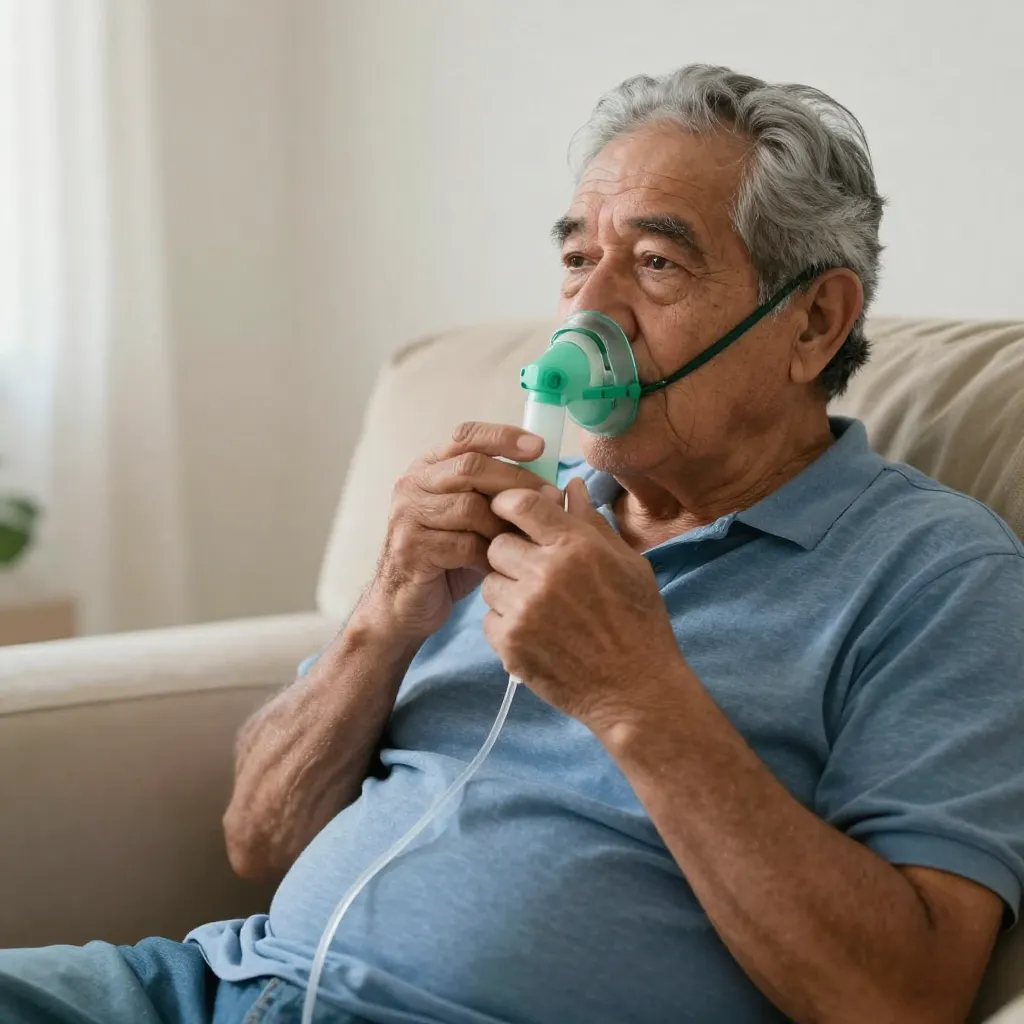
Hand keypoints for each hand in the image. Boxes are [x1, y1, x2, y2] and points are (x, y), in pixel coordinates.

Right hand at [360, 421, 561, 643]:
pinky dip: (490, 555)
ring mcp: (408, 515)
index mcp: (428, 468)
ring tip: (524, 541)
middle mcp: (412, 484)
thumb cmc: (448, 558)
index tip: (539, 447)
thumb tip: (553, 484)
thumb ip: (497, 495)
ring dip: (504, 525)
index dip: (504, 436)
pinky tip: (500, 566)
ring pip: (469, 507)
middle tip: (551, 498)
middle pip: (470, 467)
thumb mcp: (472, 519)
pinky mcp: (412, 548)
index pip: (466, 436)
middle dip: (517, 481)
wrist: (405, 604)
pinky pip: (463, 544)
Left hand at [482, 477, 684, 729]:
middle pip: (497, 544)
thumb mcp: (627, 563)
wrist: (636, 689)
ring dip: (508, 590)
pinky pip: (489, 619)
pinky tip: (537, 633)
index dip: (509, 504)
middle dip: (511, 553)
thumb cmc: (638, 622)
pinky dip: (507, 624)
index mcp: (576, 546)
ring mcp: (524, 610)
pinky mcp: (510, 643)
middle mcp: (545, 573)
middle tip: (534, 572)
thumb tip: (570, 485)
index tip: (510, 512)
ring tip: (540, 607)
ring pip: (490, 583)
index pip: (520, 504)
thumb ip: (592, 522)